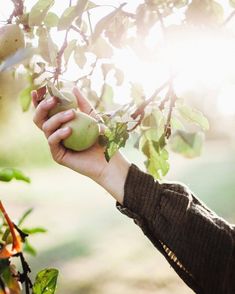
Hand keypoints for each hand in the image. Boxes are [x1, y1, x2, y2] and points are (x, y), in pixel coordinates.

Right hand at [32, 87, 129, 203]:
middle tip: (53, 100)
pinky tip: (69, 130)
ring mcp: (56, 145)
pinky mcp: (58, 155)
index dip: (39, 101)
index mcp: (60, 124)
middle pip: (39, 119)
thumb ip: (83, 104)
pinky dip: (59, 133)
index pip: (47, 111)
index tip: (37, 90)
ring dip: (57, 118)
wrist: (108, 160)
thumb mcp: (93, 118)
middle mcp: (55, 134)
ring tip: (72, 113)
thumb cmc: (102, 139)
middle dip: (42, 107)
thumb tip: (73, 88)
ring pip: (46, 127)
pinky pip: (52, 141)